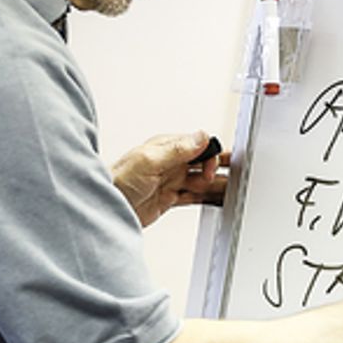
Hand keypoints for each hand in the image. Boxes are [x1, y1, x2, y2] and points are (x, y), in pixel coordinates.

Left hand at [112, 131, 226, 226]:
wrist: (104, 206)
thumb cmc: (117, 180)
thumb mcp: (148, 160)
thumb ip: (177, 149)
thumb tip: (201, 136)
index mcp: (167, 148)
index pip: (200, 146)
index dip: (212, 156)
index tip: (214, 170)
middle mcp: (171, 163)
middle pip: (205, 163)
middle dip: (221, 168)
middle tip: (237, 176)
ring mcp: (171, 181)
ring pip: (203, 181)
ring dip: (218, 185)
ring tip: (235, 190)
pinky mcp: (169, 199)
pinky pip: (195, 197)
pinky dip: (208, 199)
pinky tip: (219, 200)